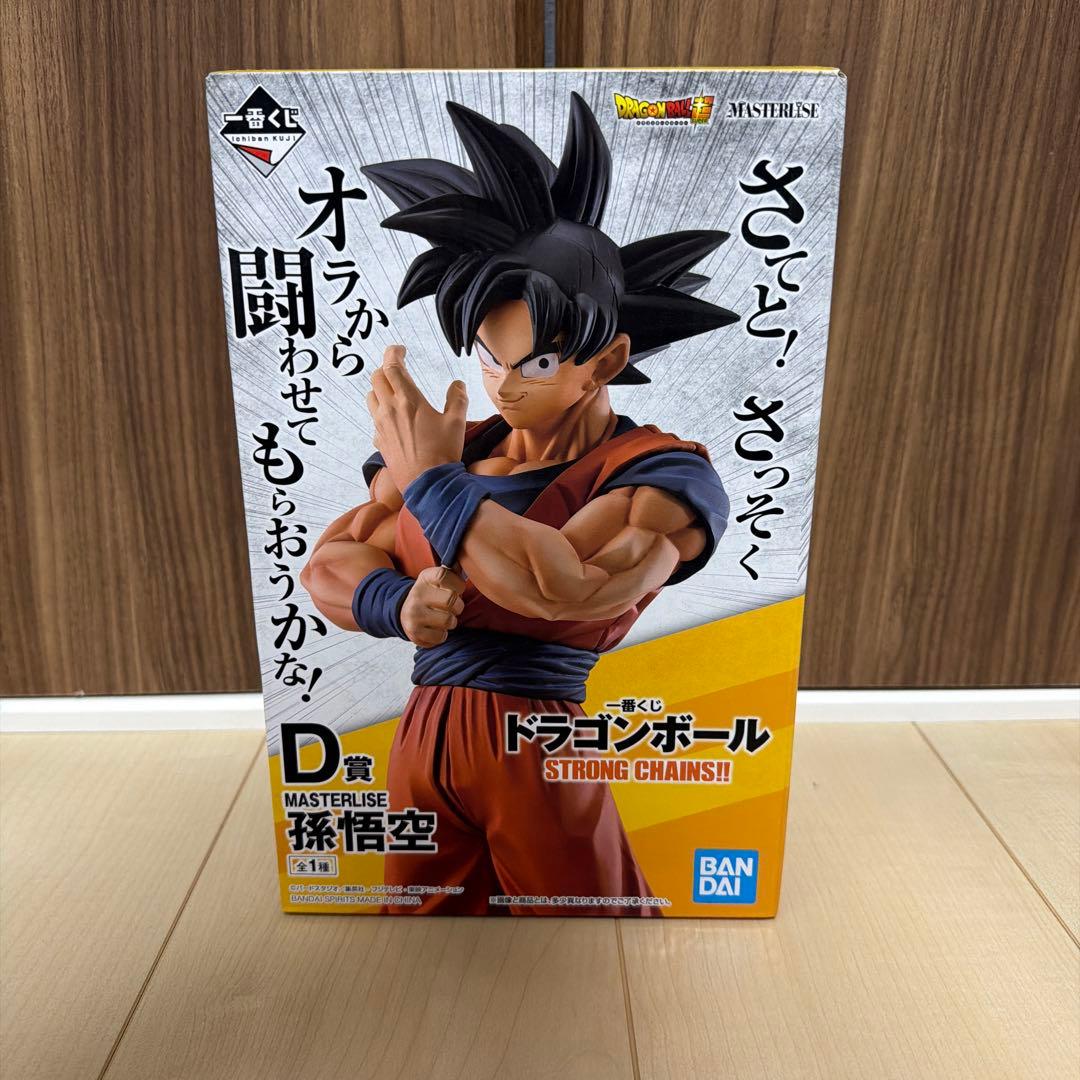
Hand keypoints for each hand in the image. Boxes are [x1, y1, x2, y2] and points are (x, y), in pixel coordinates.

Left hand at [367, 345, 467, 492]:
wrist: (429, 484)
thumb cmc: (443, 452)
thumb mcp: (457, 422)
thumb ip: (457, 398)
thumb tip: (457, 384)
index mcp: (408, 399)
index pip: (392, 366)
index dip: (393, 353)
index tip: (400, 350)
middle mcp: (389, 409)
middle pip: (377, 378)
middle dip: (386, 368)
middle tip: (398, 368)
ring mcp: (381, 426)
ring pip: (371, 397)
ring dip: (379, 388)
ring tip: (393, 390)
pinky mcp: (379, 441)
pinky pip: (374, 419)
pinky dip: (381, 411)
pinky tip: (393, 418)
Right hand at [400, 566, 465, 647]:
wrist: (403, 613)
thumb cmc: (430, 595)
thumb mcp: (436, 580)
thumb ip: (452, 573)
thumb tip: (470, 562)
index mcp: (424, 578)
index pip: (444, 575)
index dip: (458, 584)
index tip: (458, 590)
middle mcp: (417, 593)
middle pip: (451, 600)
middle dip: (458, 606)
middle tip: (454, 608)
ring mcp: (414, 613)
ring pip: (449, 620)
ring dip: (452, 622)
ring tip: (445, 618)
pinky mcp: (414, 631)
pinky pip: (441, 636)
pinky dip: (442, 634)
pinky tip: (436, 628)